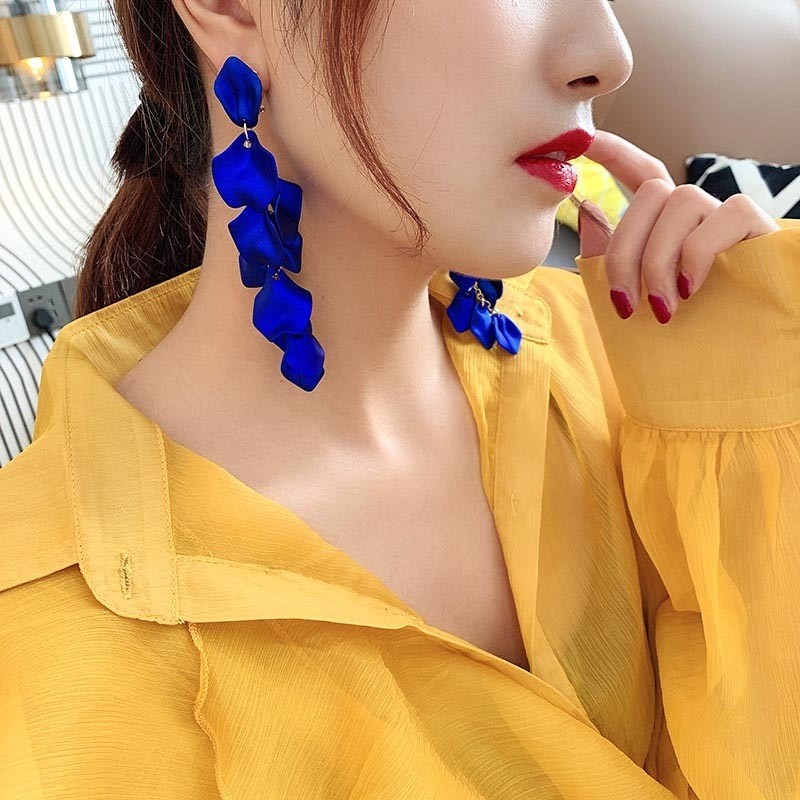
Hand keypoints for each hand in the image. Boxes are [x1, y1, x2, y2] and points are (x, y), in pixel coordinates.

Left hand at [576, 130, 779, 322]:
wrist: (739, 362)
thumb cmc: (685, 332)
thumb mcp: (637, 294)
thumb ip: (610, 254)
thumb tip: (584, 209)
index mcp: (667, 225)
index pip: (642, 174)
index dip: (615, 154)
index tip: (585, 142)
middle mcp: (698, 214)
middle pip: (651, 193)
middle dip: (626, 250)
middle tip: (624, 303)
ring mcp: (727, 218)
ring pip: (681, 201)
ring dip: (659, 259)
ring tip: (662, 308)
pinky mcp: (758, 228)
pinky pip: (722, 217)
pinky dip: (695, 255)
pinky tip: (690, 290)